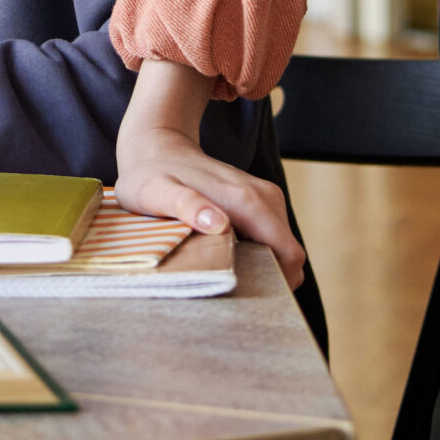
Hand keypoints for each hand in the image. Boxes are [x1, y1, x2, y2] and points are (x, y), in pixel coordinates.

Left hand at [115, 60, 305, 288]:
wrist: (157, 144)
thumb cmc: (150, 173)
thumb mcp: (156, 192)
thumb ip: (187, 206)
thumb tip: (219, 224)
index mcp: (247, 202)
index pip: (289, 255)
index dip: (278, 282)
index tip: (250, 295)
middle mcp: (264, 197)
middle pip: (288, 254)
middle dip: (269, 276)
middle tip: (231, 287)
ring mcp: (264, 196)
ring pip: (281, 246)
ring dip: (262, 264)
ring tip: (223, 269)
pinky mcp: (258, 199)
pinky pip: (271, 236)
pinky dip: (257, 252)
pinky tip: (225, 254)